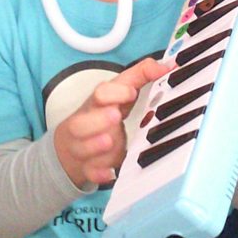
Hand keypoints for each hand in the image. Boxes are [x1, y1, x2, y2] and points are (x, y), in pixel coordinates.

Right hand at [53, 57, 171, 187]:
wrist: (70, 144)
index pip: (100, 94)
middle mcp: (85, 124)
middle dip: (98, 119)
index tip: (131, 92)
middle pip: (82, 122)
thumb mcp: (118, 92)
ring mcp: (83, 146)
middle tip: (115, 116)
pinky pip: (88, 172)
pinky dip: (97, 173)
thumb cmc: (100, 113)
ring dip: (96, 145)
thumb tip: (168, 64)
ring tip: (110, 141)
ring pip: (83, 148)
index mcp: (96, 104)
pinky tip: (109, 173)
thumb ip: (140, 75)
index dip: (114, 93)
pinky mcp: (86, 166)